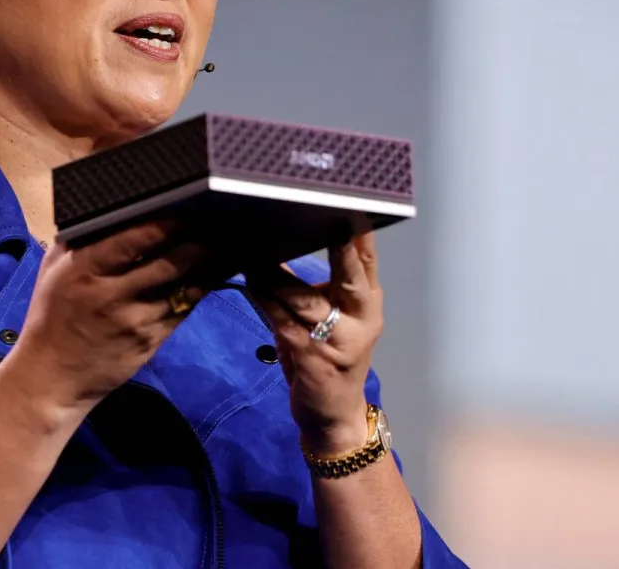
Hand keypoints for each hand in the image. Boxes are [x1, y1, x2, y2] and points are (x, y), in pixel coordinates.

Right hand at [8, 221, 205, 411]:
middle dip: (198, 243)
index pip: (132, 240)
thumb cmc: (53, 314)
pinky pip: (183, 310)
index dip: (164, 224)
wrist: (51, 377)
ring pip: (184, 288)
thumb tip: (117, 208)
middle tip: (218, 225)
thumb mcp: (55, 269)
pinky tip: (210, 275)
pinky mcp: (151, 342)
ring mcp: (135, 321)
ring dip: (207, 267)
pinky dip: (199, 291)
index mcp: (85, 270)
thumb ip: (83, 238)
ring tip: (223, 246)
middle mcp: (112, 295)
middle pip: (168, 263)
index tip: (186, 207)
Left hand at [246, 232, 382, 455]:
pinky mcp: (312, 358)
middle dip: (340, 249)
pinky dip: (264, 300)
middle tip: (327, 220)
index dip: (360, 235)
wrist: (333, 414)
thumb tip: (286, 237)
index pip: (367, 261)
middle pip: (350, 276)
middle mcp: (360, 319)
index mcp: (367, 302)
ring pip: (304, 299)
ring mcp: (338, 341)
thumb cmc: (331, 354)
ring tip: (254, 251)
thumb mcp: (338, 317)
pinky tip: (250, 283)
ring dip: (276, 274)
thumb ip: (323, 284)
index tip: (350, 205)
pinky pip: (283, 321)